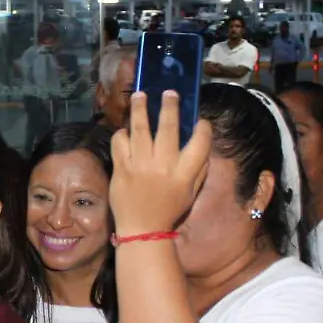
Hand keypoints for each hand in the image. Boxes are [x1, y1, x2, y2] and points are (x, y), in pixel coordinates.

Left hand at [110, 91, 211, 234]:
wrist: (142, 229)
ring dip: (141, 109)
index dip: (202, 128)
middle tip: (169, 93)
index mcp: (185, 173)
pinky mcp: (121, 168)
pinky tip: (125, 129)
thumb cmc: (169, 211)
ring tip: (140, 95)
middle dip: (170, 106)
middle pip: (168, 128)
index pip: (200, 143)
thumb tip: (201, 145)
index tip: (200, 120)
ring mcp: (140, 165)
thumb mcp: (191, 192)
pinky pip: (120, 142)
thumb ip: (199, 169)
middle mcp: (164, 166)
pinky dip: (122, 133)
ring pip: (141, 129)